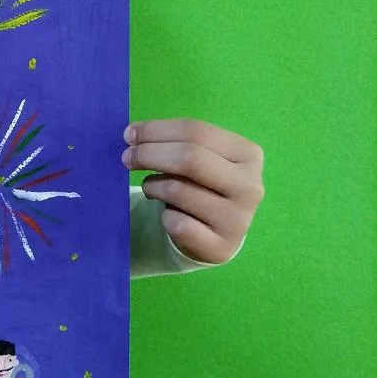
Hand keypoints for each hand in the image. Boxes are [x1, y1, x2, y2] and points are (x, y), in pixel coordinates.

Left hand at [123, 118, 263, 264]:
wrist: (214, 233)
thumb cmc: (201, 185)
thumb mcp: (198, 158)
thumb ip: (174, 143)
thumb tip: (132, 135)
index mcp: (248, 154)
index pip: (197, 132)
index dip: (157, 130)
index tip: (129, 134)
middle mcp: (250, 186)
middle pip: (190, 158)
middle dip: (149, 154)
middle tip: (126, 158)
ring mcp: (238, 219)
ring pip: (178, 190)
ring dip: (153, 186)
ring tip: (151, 187)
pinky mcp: (221, 247)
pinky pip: (176, 223)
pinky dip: (163, 216)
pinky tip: (169, 215)